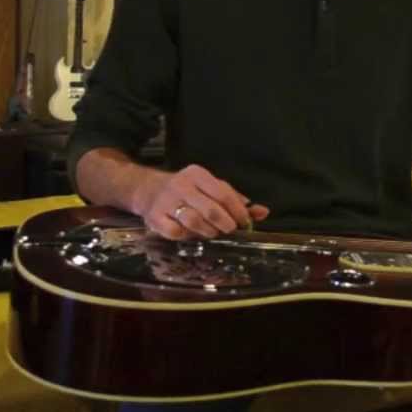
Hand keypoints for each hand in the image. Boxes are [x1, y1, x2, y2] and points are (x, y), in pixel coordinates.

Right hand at [130, 164, 269, 239]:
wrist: (147, 190)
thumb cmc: (188, 191)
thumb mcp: (211, 188)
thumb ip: (236, 200)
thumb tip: (263, 212)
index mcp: (197, 174)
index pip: (223, 193)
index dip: (238, 211)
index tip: (245, 223)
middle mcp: (181, 185)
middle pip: (210, 208)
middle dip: (225, 223)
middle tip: (230, 230)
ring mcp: (166, 201)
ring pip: (193, 221)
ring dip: (208, 231)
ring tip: (212, 233)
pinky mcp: (154, 217)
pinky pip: (175, 232)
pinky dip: (186, 236)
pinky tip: (190, 234)